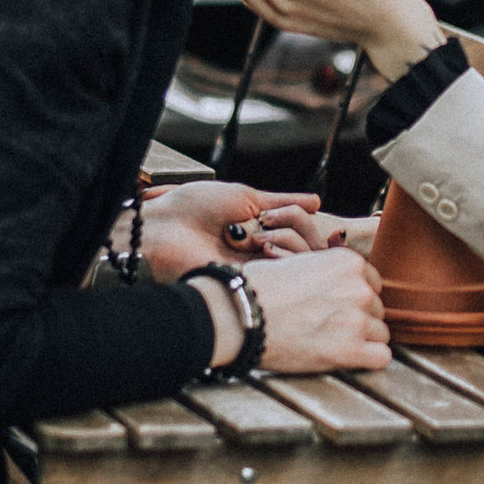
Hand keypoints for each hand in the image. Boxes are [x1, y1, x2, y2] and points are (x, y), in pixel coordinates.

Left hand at [139, 181, 324, 279]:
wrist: (165, 228)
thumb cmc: (197, 207)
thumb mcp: (247, 198)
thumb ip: (284, 203)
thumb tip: (317, 202)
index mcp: (264, 232)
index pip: (306, 233)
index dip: (308, 223)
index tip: (292, 217)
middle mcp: (265, 254)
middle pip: (312, 248)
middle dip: (298, 227)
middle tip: (265, 221)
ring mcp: (260, 270)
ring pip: (304, 262)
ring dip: (288, 240)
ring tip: (256, 236)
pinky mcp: (253, 285)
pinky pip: (286, 276)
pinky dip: (282, 255)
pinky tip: (263, 247)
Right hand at [253, 245, 391, 373]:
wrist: (240, 314)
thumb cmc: (258, 288)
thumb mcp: (300, 262)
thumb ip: (328, 272)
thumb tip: (339, 284)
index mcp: (348, 261)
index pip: (372, 283)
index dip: (354, 297)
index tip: (336, 306)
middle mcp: (359, 287)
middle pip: (376, 308)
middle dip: (357, 318)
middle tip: (327, 326)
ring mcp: (357, 318)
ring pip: (380, 333)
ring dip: (361, 340)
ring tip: (329, 342)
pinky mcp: (350, 349)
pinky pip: (381, 357)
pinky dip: (368, 360)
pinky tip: (347, 358)